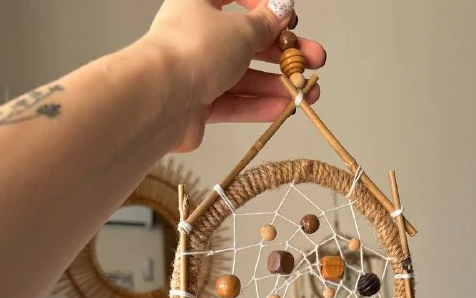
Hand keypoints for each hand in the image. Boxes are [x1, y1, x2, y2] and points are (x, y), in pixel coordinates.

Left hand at [146, 0, 324, 151]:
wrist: (162, 100)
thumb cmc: (194, 50)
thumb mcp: (241, 30)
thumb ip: (266, 24)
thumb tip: (282, 10)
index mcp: (199, 2)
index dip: (264, 4)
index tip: (288, 18)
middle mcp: (196, 35)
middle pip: (247, 41)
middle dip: (283, 52)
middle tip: (313, 59)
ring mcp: (197, 71)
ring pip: (244, 76)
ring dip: (277, 84)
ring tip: (307, 93)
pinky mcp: (198, 104)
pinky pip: (234, 102)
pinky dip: (259, 105)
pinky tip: (284, 109)